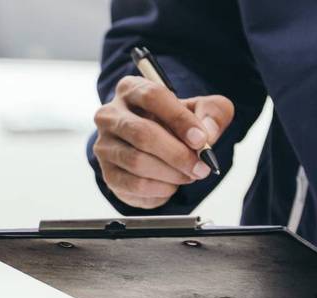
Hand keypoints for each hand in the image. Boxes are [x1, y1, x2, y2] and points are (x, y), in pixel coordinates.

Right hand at [93, 75, 232, 208]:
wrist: (157, 150)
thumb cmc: (177, 124)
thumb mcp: (202, 110)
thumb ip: (212, 114)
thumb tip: (207, 134)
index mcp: (131, 89)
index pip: (152, 97)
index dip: (179, 119)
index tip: (201, 139)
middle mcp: (110, 115)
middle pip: (142, 133)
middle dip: (177, 154)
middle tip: (201, 167)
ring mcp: (104, 145)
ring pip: (137, 162)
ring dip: (171, 173)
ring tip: (189, 175)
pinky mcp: (108, 173)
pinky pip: (135, 185)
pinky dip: (160, 189)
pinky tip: (172, 185)